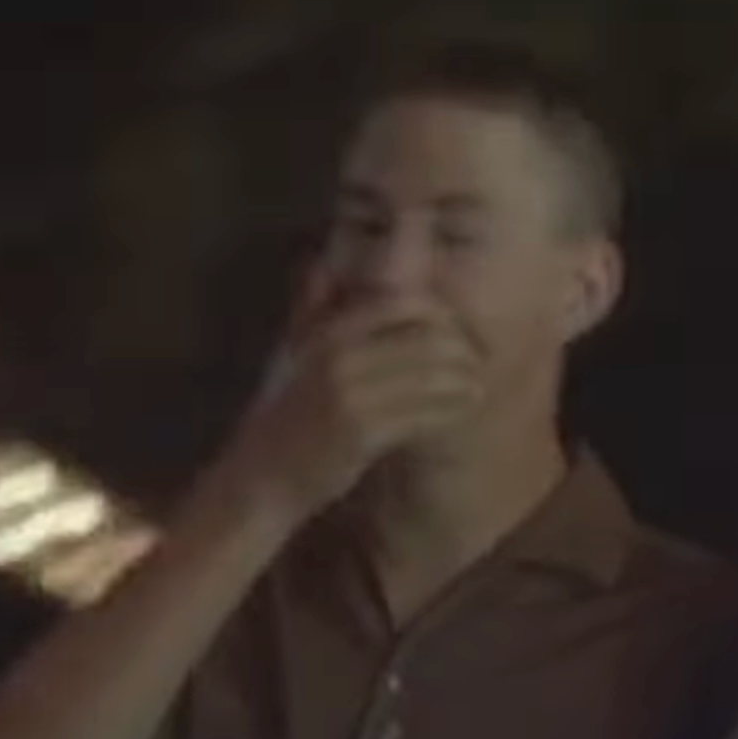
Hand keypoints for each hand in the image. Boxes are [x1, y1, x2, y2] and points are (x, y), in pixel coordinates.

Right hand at [218, 295, 483, 516]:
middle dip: (462, 349)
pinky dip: (450, 410)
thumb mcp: (292, 354)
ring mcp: (350, 395)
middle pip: (427, 337)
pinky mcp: (362, 433)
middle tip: (477, 364)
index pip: (404, 303)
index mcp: (328, 332)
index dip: (441, 315)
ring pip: (433, 375)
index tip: (458, 333)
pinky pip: (425, 413)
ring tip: (475, 389)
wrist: (260, 479)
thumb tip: (322, 259)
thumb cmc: (285, 418)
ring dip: (464, 382)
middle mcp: (340, 356)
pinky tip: (458, 412)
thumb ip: (312, 309)